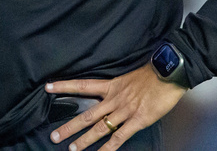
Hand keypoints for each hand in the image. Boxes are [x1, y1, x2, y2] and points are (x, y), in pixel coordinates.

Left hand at [45, 64, 186, 150]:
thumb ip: (118, 87)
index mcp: (111, 85)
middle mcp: (114, 99)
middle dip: (69, 126)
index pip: (82, 85)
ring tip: (71, 148)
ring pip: (99, 127)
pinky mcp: (137, 120)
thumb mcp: (129, 76)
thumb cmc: (152, 74)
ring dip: (84, 139)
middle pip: (87, 114)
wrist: (169, 73)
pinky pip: (119, 137)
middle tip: (54, 135)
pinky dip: (108, 148)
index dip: (64, 86)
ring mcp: (124, 110)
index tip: (48, 87)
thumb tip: (110, 94)